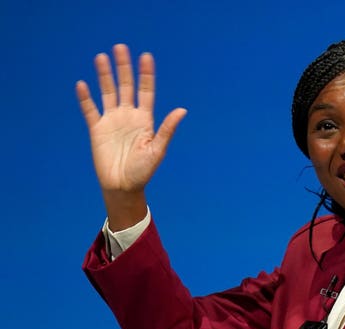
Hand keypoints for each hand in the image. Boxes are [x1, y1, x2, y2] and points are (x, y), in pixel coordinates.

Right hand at [76, 44, 186, 228]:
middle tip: (121, 47)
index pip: (145, 91)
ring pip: (108, 92)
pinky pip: (90, 110)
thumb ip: (167, 129)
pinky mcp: (97, 130)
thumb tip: (182, 111)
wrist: (123, 186)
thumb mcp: (157, 149)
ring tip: (101, 57)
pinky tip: (82, 84)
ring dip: (105, 76)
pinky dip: (85, 98)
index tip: (146, 56)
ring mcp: (112, 121)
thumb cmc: (144, 171)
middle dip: (124, 67)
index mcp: (145, 119)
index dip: (146, 74)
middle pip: (126, 86)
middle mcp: (128, 116)